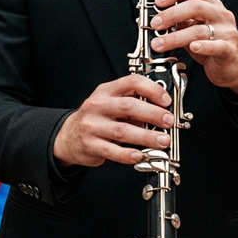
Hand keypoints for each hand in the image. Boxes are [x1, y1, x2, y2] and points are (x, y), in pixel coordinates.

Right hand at [53, 74, 176, 168]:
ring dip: (146, 136)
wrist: (69, 136)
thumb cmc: (97, 118)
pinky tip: (139, 155)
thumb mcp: (111, 103)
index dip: (152, 89)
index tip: (166, 101)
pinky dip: (127, 154)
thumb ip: (133, 103)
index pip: (132, 82)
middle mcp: (98, 105)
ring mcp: (92, 125)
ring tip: (162, 141)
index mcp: (107, 91)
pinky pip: (111, 150)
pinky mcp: (90, 144)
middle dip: (153, 114)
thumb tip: (162, 111)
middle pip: (129, 106)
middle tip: (168, 122)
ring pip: (122, 130)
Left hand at [149, 0, 237, 97]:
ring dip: (175, 37)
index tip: (158, 2)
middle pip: (195, 6)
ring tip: (159, 44)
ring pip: (199, 30)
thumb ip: (180, 21)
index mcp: (210, 4)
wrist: (234, 65)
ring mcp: (226, 31)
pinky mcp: (229, 49)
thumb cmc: (212, 44)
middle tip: (155, 24)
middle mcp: (219, 14)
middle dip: (171, 14)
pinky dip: (203, 46)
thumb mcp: (194, 28)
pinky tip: (193, 47)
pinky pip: (216, 46)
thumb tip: (156, 18)